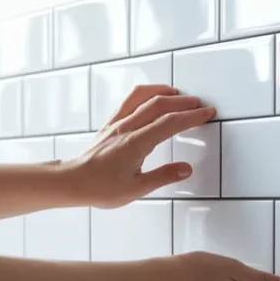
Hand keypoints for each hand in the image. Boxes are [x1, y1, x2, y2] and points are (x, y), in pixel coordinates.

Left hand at [65, 85, 214, 207]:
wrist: (72, 181)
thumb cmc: (100, 188)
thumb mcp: (136, 189)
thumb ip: (163, 176)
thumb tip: (186, 169)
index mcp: (136, 143)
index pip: (170, 122)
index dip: (191, 116)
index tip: (207, 113)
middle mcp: (126, 128)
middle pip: (160, 104)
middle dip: (184, 102)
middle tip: (201, 104)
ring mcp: (117, 123)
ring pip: (143, 96)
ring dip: (163, 91)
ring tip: (179, 94)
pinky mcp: (110, 124)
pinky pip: (129, 100)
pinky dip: (145, 93)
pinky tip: (151, 97)